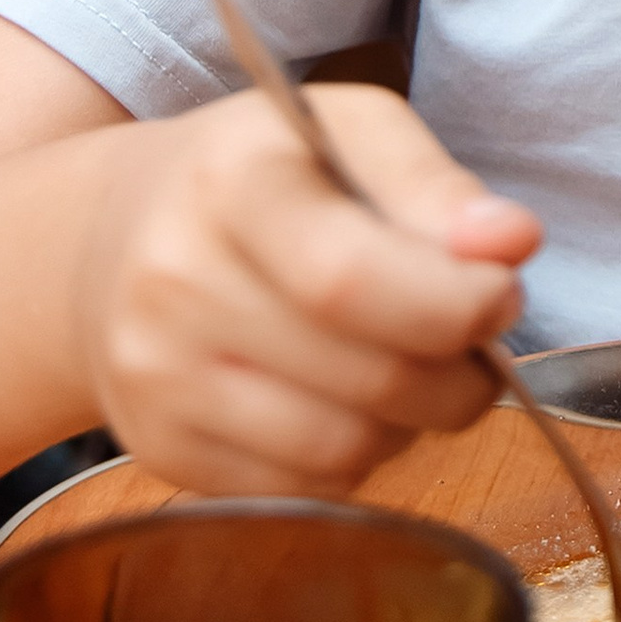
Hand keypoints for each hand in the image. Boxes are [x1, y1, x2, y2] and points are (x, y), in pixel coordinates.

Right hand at [73, 83, 538, 494]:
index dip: (454, 305)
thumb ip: (435, 185)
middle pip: (369, 376)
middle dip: (459, 371)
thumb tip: (509, 243)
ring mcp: (155, 376)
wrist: (112, 238)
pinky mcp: (158, 448)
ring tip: (409, 368)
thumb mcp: (351, 131)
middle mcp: (173, 281)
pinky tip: (346, 401)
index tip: (501, 294)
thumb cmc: (264, 177)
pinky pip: (304, 490)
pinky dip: (353, 458)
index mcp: (230, 180)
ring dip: (411, 421)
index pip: (351, 279)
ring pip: (344, 449)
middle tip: (474, 340)